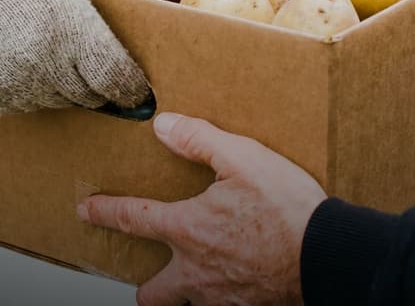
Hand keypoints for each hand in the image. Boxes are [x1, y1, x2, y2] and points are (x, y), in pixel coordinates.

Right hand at [0, 0, 160, 112]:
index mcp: (65, 23)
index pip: (114, 78)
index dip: (132, 86)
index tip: (141, 86)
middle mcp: (37, 60)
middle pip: (89, 96)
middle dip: (101, 82)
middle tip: (99, 59)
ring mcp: (7, 80)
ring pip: (58, 102)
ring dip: (67, 85)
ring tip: (58, 49)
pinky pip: (24, 102)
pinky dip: (32, 86)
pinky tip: (26, 52)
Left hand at [78, 113, 325, 305]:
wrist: (328, 256)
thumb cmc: (288, 209)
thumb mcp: (244, 159)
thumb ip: (200, 140)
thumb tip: (162, 125)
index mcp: (188, 230)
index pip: (133, 219)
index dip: (104, 212)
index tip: (86, 210)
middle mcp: (196, 271)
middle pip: (152, 293)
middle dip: (146, 288)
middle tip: (149, 279)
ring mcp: (221, 297)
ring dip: (187, 296)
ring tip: (199, 281)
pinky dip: (225, 299)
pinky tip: (240, 283)